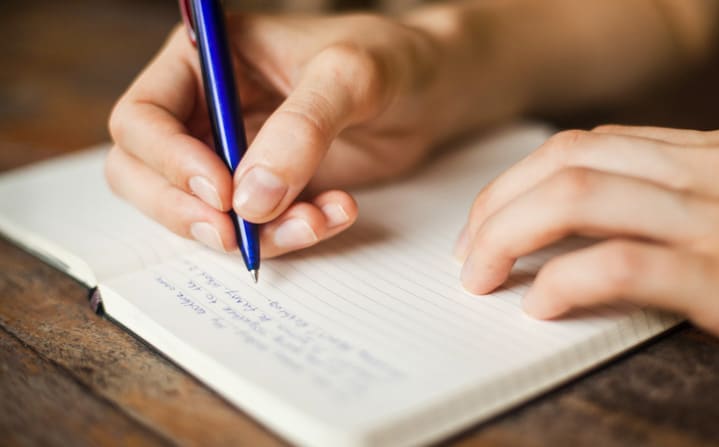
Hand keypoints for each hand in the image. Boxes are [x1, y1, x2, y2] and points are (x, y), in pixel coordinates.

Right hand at [107, 13, 451, 255]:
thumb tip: (250, 201)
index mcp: (203, 62)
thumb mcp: (348, 76)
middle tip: (235, 235)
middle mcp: (206, 111)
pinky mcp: (267, 190)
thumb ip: (301, 129)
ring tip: (314, 221)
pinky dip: (288, 234)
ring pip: (200, 213)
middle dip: (186, 212)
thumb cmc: (388, 58)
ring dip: (249, 233)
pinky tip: (335, 213)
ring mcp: (233, 155)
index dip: (168, 161)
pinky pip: (254, 228)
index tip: (221, 192)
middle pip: (145, 175)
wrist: (430, 90)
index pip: (142, 117)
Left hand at [457, 125, 718, 361]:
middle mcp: (716, 172)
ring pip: (579, 198)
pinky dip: (565, 280)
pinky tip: (540, 303)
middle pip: (568, 163)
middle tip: (471, 251)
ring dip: (510, 235)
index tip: (492, 218)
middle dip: (499, 204)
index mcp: (718, 154)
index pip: (589, 146)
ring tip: (483, 276)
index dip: (523, 181)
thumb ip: (687, 200)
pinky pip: (622, 264)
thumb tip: (599, 220)